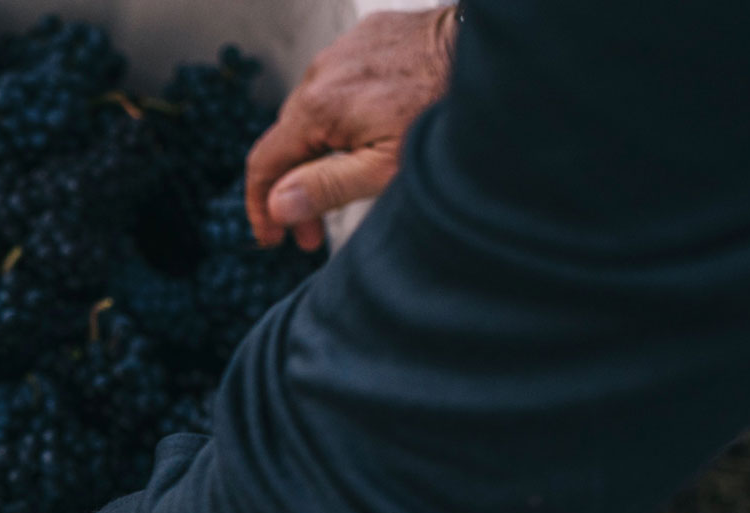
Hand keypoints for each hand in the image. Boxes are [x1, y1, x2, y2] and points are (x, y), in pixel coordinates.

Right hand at [245, 5, 457, 249]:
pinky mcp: (367, 36)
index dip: (259, 206)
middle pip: (288, 140)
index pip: (264, 163)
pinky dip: (344, 114)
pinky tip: (370, 131)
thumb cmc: (442, 115)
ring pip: (314, 111)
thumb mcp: (384, 169)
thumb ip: (325, 187)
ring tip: (347, 180)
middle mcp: (320, 73)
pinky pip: (340, 82)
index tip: (271, 238)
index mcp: (317, 108)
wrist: (489, 52)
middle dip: (295, 188)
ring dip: (320, 150)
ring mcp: (342, 50)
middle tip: (314, 233)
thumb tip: (276, 206)